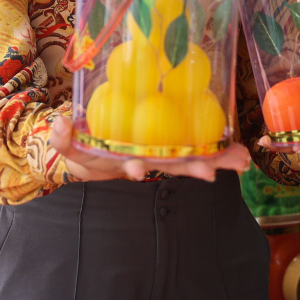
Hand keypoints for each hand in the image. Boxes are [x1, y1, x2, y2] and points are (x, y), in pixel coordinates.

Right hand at [51, 115, 251, 182]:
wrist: (100, 148)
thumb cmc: (84, 148)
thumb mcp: (68, 145)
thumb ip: (61, 136)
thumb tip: (59, 125)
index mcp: (124, 160)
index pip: (131, 165)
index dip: (136, 168)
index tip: (139, 170)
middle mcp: (150, 160)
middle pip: (173, 166)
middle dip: (192, 169)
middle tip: (211, 173)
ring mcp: (165, 153)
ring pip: (194, 157)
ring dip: (217, 160)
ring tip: (241, 161)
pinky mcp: (175, 142)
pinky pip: (200, 144)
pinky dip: (220, 148)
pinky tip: (240, 147)